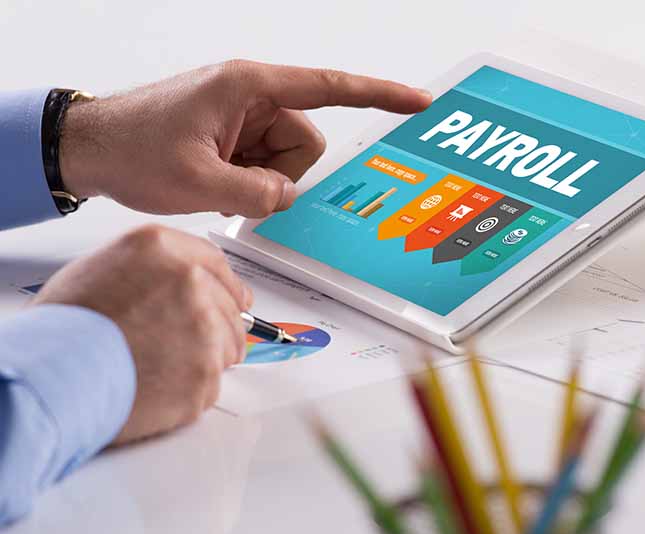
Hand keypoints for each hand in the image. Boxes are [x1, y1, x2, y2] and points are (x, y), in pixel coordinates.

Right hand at [32, 224, 251, 443]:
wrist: (53, 377)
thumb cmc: (65, 328)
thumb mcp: (101, 269)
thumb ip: (153, 269)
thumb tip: (188, 281)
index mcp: (162, 249)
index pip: (216, 263)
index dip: (227, 285)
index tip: (237, 299)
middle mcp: (190, 281)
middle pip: (229, 307)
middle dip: (217, 327)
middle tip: (187, 345)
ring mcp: (203, 327)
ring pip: (228, 345)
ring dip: (207, 359)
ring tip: (162, 368)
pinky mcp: (206, 370)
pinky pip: (213, 383)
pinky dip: (192, 389)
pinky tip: (158, 386)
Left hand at [59, 60, 431, 216]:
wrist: (88, 147)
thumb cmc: (131, 148)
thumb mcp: (198, 182)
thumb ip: (258, 194)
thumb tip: (288, 196)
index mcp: (250, 87)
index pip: (330, 88)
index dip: (380, 94)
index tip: (418, 101)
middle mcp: (252, 95)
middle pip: (306, 142)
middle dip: (281, 174)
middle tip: (235, 185)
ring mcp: (243, 114)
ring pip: (287, 159)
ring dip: (261, 181)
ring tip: (217, 184)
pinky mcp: (233, 132)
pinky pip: (265, 163)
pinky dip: (248, 181)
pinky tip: (215, 183)